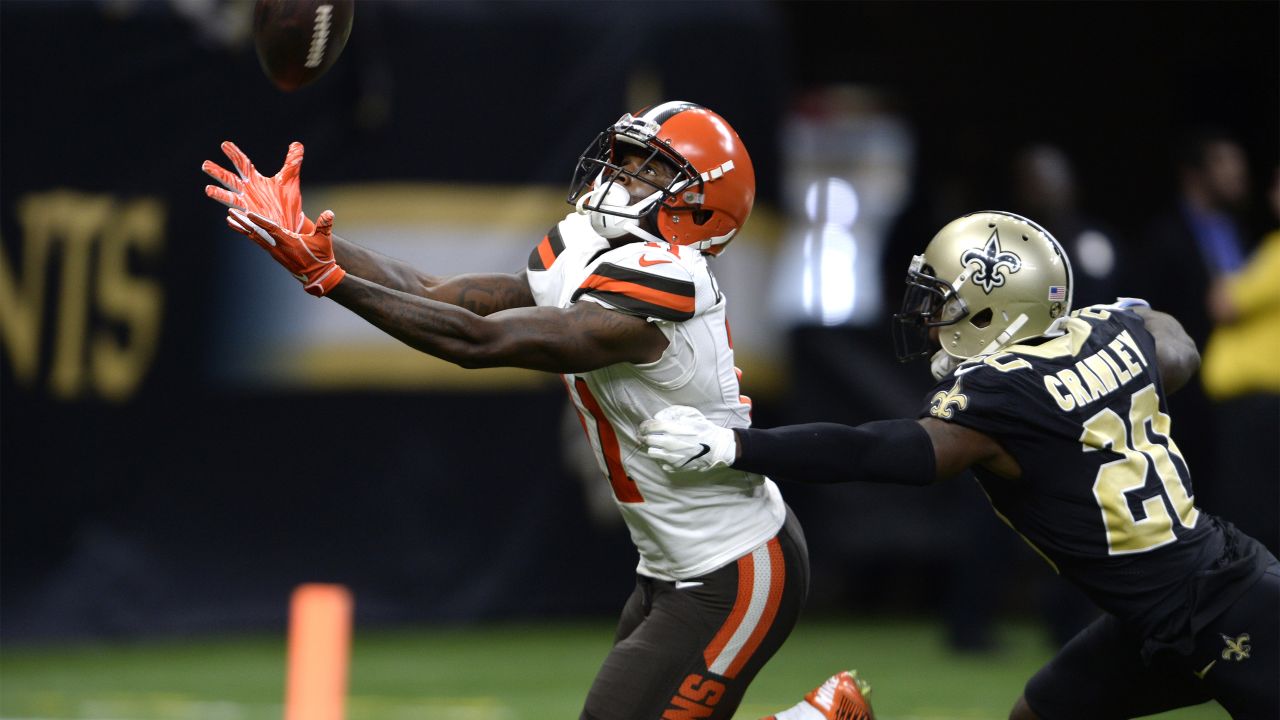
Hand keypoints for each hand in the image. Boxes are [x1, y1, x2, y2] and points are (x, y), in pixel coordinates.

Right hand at [203, 140, 312, 233]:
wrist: (291, 222)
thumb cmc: (287, 200)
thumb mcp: (291, 179)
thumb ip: (292, 162)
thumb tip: (297, 144)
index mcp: (254, 181)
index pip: (242, 164)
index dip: (234, 154)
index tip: (224, 144)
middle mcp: (247, 192)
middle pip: (230, 180)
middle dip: (218, 173)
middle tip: (205, 164)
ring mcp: (248, 206)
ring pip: (231, 199)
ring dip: (219, 195)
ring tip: (208, 189)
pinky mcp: (252, 221)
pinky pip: (242, 219)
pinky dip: (236, 217)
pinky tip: (228, 216)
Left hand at [229, 207, 345, 296]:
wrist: (318, 277)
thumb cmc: (322, 258)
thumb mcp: (324, 241)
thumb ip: (325, 226)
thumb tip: (329, 213)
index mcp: (289, 243)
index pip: (271, 229)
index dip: (259, 221)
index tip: (247, 213)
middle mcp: (278, 248)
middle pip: (256, 233)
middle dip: (243, 222)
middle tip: (230, 213)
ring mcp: (275, 253)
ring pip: (255, 238)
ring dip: (242, 228)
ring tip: (230, 219)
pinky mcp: (276, 255)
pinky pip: (259, 242)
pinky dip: (250, 234)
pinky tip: (245, 230)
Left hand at [639, 405, 736, 472]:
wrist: (718, 447)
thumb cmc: (705, 429)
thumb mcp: (691, 413)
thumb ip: (672, 412)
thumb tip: (658, 416)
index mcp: (672, 428)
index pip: (649, 427)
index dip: (644, 425)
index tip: (644, 426)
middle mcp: (669, 443)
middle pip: (647, 440)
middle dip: (644, 436)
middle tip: (646, 435)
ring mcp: (672, 456)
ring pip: (652, 452)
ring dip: (653, 447)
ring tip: (658, 445)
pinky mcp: (676, 466)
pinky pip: (661, 463)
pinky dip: (662, 458)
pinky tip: (669, 454)